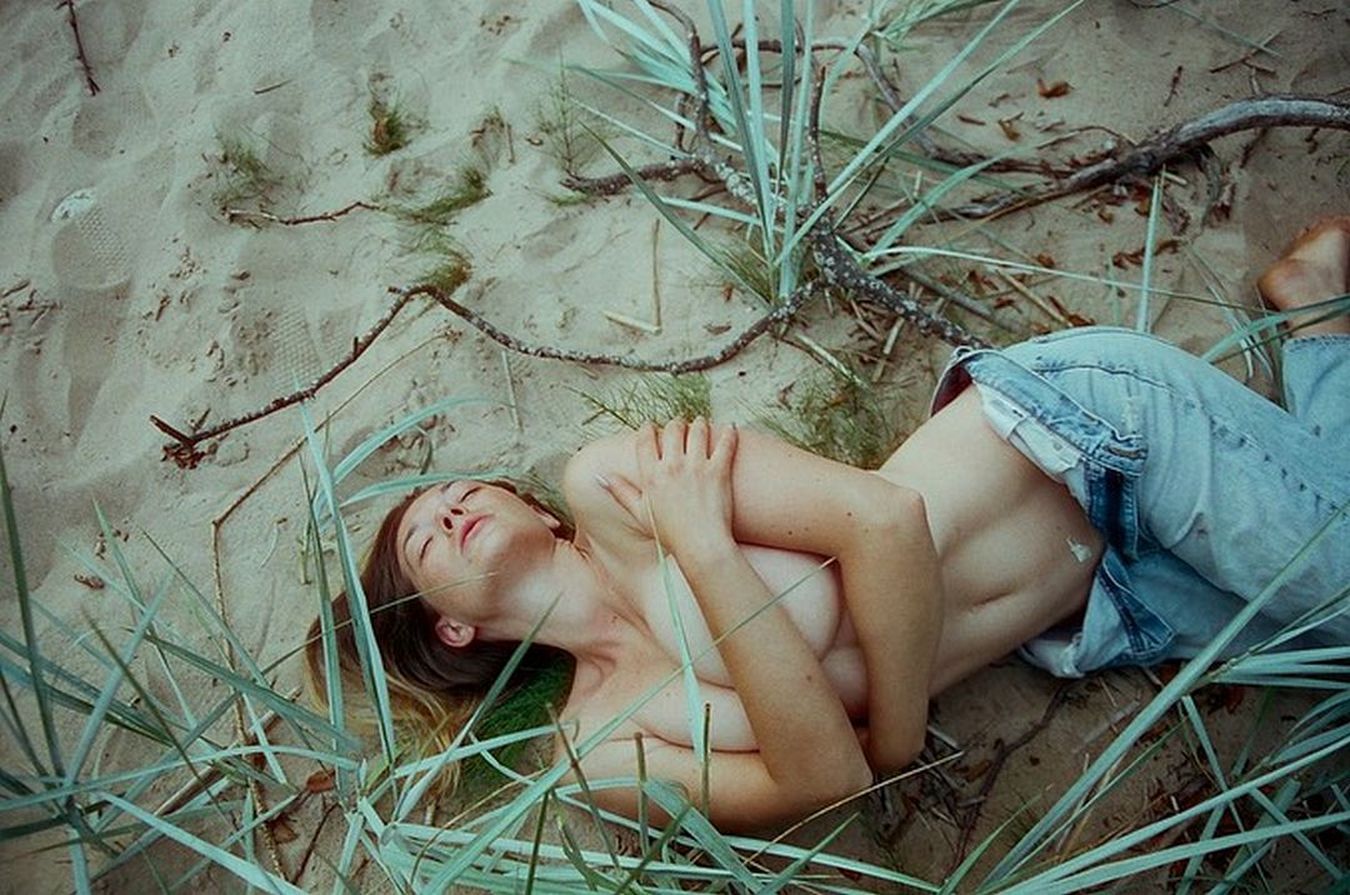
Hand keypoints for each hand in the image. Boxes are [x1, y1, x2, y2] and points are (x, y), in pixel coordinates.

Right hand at [600, 417, 737, 554]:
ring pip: (698, 430)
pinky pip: (725, 443)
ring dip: (699, 423)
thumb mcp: (640, 513)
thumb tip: (602, 478)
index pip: (646, 439)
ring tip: (701, 423)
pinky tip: (730, 429)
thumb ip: (621, 492)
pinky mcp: (719, 471)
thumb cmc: (670, 534)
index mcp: (651, 475)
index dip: (648, 428)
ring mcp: (697, 467)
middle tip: (679, 426)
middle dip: (675, 424)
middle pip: (672, 429)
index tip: (651, 427)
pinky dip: (729, 433)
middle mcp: (672, 466)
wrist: (701, 546)